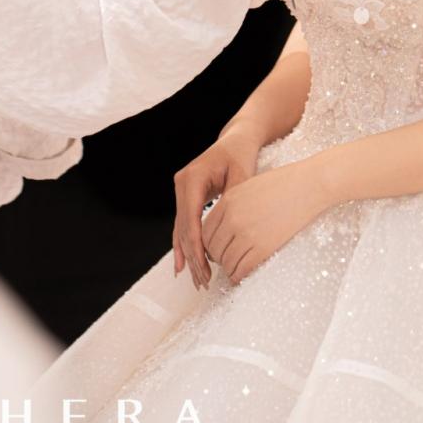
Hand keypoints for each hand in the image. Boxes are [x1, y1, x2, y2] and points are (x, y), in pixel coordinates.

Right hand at [173, 124, 262, 288]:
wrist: (236, 140)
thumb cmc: (241, 154)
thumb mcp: (242, 174)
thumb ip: (234, 199)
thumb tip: (229, 228)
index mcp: (192, 178)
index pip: (190, 219)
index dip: (196, 246)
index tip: (204, 268)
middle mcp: (182, 184)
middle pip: (183, 228)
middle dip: (192, 257)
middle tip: (203, 282)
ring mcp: (181, 191)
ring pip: (181, 230)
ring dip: (188, 256)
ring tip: (197, 280)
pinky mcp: (187, 197)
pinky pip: (183, 225)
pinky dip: (183, 245)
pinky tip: (181, 266)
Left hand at [201, 158, 330, 284]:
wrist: (307, 186)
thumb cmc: (282, 184)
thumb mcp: (248, 187)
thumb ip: (232, 205)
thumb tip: (223, 228)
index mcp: (228, 201)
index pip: (205, 231)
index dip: (209, 244)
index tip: (216, 249)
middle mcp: (233, 218)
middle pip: (213, 248)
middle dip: (218, 258)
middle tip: (225, 261)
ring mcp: (247, 233)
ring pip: (226, 262)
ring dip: (228, 268)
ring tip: (234, 269)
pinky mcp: (263, 247)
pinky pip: (241, 269)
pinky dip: (238, 276)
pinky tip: (241, 275)